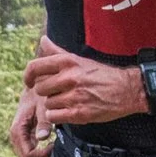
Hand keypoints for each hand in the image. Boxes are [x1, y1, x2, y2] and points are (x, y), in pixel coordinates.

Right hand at [8, 87, 49, 156]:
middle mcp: (16, 137)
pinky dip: (42, 154)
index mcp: (18, 130)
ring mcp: (20, 139)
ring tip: (55, 147)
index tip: (54, 145)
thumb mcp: (42, 105)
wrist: (36, 85)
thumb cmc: (40, 94)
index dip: (43, 156)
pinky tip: (52, 145)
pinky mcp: (26, 137)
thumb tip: (43, 137)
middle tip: (56, 148)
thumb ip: (43, 121)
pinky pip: (31, 153)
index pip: (28, 156)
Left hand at [23, 36, 142, 123]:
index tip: (29, 82)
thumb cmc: (102, 74)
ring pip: (46, 104)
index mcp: (68, 62)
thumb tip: (42, 40)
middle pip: (39, 88)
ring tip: (67, 101)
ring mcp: (74, 96)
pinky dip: (57, 116)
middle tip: (57, 92)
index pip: (35, 67)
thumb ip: (58, 52)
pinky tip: (67, 111)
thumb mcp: (80, 60)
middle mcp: (69, 77)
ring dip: (53, 105)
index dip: (28, 76)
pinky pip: (53, 116)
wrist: (127, 90)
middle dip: (46, 92)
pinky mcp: (78, 113)